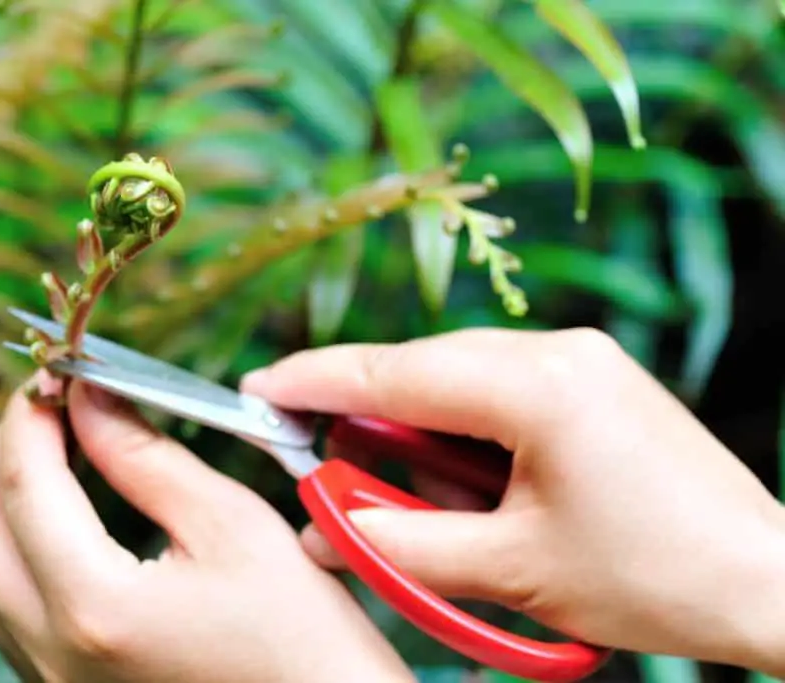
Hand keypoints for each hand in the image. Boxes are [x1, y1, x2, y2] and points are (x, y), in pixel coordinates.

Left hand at [0, 373, 414, 682]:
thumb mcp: (232, 526)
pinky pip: (5, 607)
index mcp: (94, 607)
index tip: (58, 368)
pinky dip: (17, 544)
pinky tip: (60, 512)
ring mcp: (50, 680)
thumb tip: (92, 396)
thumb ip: (147, 456)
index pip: (26, 484)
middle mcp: (51, 653)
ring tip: (54, 445)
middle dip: (2, 450)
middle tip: (50, 402)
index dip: (32, 414)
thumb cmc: (303, 635)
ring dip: (3, 496)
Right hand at [241, 328, 784, 675]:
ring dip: (416, 433)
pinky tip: (458, 482)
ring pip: (457, 381)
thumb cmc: (653, 579)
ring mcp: (582, 361)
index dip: (314, 381)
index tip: (258, 389)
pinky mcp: (594, 383)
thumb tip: (324, 523)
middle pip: (421, 370)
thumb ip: (400, 542)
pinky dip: (461, 434)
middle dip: (363, 417)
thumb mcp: (510, 568)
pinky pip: (499, 393)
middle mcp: (559, 352)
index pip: (393, 373)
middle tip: (320, 467)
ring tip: (403, 496)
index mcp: (537, 385)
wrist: (765, 584)